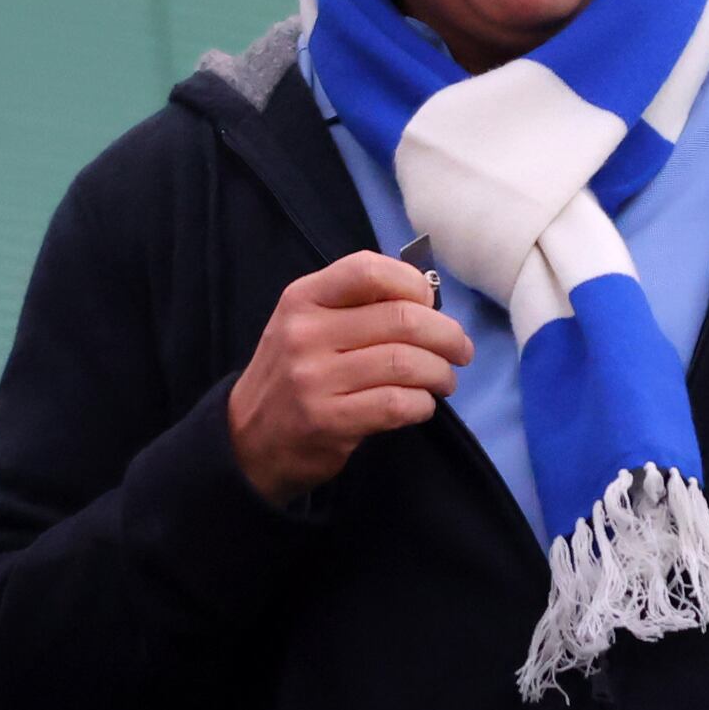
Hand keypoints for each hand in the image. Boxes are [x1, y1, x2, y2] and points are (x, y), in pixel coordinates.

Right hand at [227, 251, 473, 504]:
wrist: (248, 439)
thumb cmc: (293, 374)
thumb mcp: (307, 324)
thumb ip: (357, 306)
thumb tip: (428, 299)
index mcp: (303, 298)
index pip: (368, 269)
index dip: (413, 282)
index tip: (431, 303)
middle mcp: (305, 333)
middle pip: (401, 319)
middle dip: (446, 335)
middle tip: (460, 350)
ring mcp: (314, 379)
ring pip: (406, 363)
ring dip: (440, 372)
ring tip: (445, 380)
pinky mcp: (328, 421)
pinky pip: (396, 404)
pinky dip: (422, 404)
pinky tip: (422, 405)